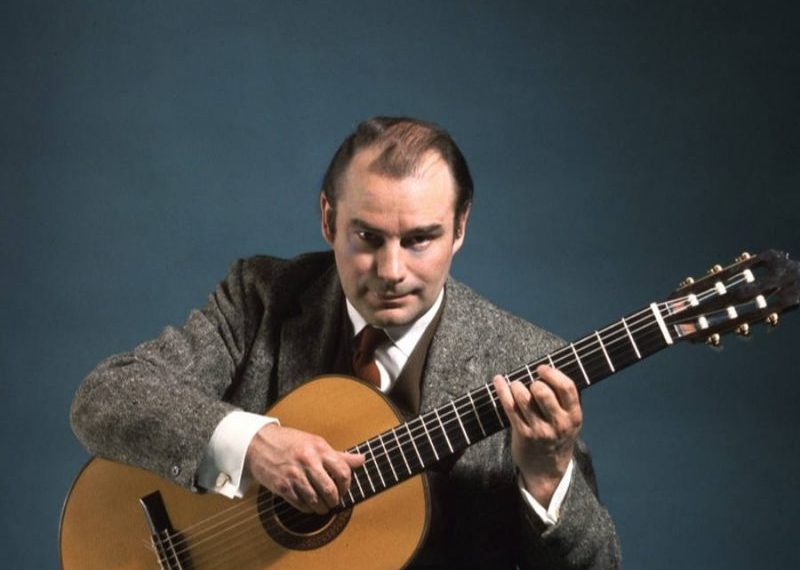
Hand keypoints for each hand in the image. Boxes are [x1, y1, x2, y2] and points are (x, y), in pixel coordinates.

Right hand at [245, 424, 364, 513]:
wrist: (259, 443)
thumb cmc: (289, 442)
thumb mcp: (315, 443)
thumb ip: (339, 455)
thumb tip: (362, 459)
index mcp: (319, 448)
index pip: (343, 472)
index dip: (347, 485)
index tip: (344, 489)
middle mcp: (307, 461)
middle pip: (330, 489)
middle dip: (335, 500)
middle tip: (334, 501)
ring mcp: (294, 474)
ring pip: (316, 500)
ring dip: (322, 508)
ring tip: (323, 507)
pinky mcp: (282, 486)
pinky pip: (300, 504)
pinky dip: (308, 508)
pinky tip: (309, 505)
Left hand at [492, 365, 581, 505]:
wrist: (547, 470)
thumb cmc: (557, 438)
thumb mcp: (569, 421)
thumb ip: (563, 401)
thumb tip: (546, 371)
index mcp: (574, 416)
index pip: (567, 387)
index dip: (552, 373)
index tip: (542, 368)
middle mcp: (558, 423)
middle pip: (542, 391)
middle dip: (534, 382)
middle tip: (531, 384)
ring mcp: (540, 430)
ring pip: (523, 397)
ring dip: (516, 386)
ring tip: (516, 386)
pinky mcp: (522, 434)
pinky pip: (509, 406)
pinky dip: (502, 390)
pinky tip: (498, 381)